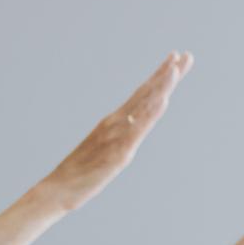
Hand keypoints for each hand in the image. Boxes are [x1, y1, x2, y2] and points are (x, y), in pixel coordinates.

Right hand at [40, 53, 189, 207]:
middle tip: (185, 55)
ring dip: (160, 87)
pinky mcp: (119, 153)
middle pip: (146, 94)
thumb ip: (119, 138)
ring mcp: (118, 136)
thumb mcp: (105, 149)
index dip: (160, 75)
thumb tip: (131, 131)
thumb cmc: (80, 172)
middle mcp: (116, 123)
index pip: (142, 93)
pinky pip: (138, 130)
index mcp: (114, 121)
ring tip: (175, 69)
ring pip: (143, 107)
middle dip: (167, 74)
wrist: (58, 189)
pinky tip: (163, 101)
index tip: (175, 57)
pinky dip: (150, 114)